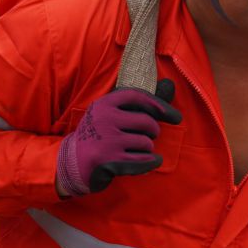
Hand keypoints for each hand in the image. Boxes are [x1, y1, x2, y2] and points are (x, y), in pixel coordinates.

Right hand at [56, 79, 180, 197]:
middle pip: (147, 122)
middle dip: (153, 131)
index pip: (139, 96)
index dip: (160, 105)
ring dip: (147, 149)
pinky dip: (152, 162)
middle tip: (150, 136)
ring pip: (146, 143)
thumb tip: (170, 84)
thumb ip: (140, 102)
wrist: (72, 163)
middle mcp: (104, 119)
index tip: (175, 117)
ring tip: (136, 150)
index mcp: (104, 103)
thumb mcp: (112, 114)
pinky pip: (144, 160)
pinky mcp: (110, 160)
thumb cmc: (100, 135)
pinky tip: (153, 161)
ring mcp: (106, 140)